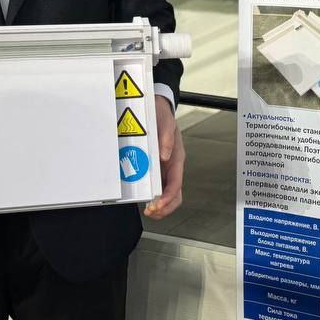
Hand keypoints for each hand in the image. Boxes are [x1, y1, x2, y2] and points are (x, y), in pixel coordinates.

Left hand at [144, 96, 184, 218]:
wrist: (158, 108)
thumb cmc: (163, 117)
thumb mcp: (166, 123)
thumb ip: (166, 138)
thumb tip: (164, 156)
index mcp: (176, 159)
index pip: (176, 184)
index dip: (168, 197)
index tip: (158, 204)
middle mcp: (171, 167)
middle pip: (175, 195)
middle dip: (165, 207)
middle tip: (152, 211)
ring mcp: (164, 170)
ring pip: (167, 195)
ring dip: (159, 206)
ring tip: (148, 210)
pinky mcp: (156, 169)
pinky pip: (157, 188)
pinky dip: (152, 198)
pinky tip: (143, 200)